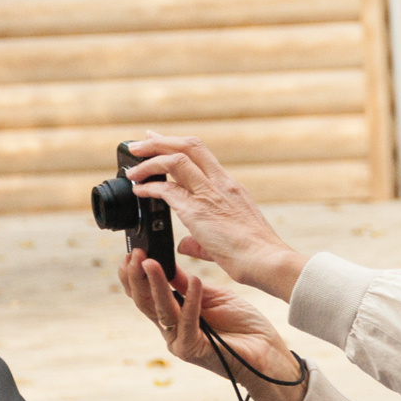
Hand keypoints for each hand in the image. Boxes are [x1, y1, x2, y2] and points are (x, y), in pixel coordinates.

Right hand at [118, 253, 309, 400]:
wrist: (268, 352)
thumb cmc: (244, 326)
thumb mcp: (213, 297)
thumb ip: (188, 285)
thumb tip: (166, 264)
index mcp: (173, 317)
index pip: (144, 295)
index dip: (135, 275)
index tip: (133, 252)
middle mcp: (171, 331)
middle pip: (144, 303)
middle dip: (137, 277)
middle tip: (136, 254)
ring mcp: (180, 342)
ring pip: (160, 310)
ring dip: (155, 284)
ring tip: (151, 263)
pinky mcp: (193, 350)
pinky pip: (187, 322)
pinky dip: (191, 301)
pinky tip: (194, 281)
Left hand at [125, 134, 309, 299]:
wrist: (268, 261)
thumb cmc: (255, 254)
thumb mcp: (227, 238)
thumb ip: (201, 239)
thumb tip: (185, 243)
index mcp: (230, 187)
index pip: (201, 154)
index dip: (176, 143)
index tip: (158, 138)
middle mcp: (221, 184)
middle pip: (188, 145)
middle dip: (159, 141)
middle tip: (139, 143)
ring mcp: (210, 195)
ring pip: (175, 160)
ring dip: (148, 161)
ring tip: (132, 169)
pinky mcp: (198, 212)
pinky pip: (167, 190)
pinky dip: (148, 188)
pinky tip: (138, 191)